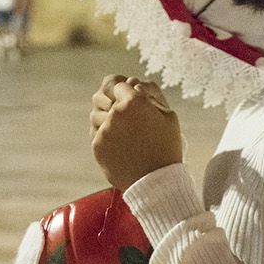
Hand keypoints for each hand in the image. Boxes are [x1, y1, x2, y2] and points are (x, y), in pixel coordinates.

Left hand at [90, 75, 181, 190]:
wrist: (156, 180)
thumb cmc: (167, 146)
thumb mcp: (169, 115)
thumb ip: (151, 95)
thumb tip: (135, 86)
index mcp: (134, 101)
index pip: (116, 83)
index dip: (121, 87)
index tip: (125, 93)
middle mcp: (115, 113)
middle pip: (100, 96)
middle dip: (109, 100)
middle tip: (118, 108)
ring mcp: (104, 131)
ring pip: (95, 115)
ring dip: (105, 117)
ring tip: (120, 128)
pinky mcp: (97, 146)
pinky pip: (95, 133)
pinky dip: (104, 134)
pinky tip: (118, 142)